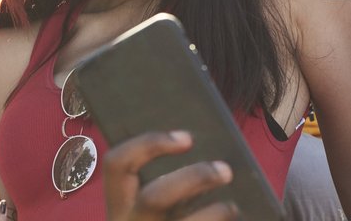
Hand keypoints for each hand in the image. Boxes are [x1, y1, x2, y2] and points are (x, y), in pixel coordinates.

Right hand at [103, 131, 235, 220]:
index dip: (148, 143)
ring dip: (216, 212)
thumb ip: (167, 188)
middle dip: (193, 178)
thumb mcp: (152, 211)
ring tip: (232, 206)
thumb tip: (205, 155)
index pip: (116, 165)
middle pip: (155, 198)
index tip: (186, 138)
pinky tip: (234, 220)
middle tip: (225, 170)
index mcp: (120, 207)